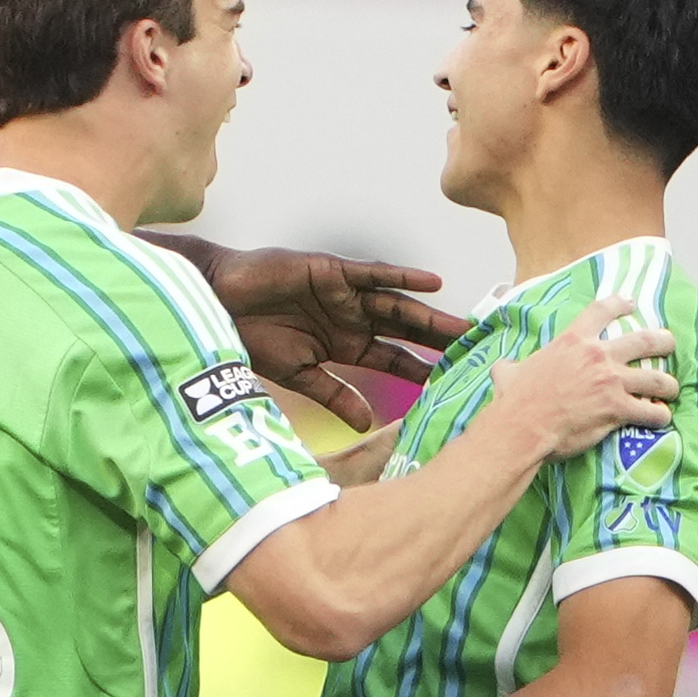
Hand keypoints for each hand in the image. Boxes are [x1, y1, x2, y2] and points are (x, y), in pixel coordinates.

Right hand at [191, 245, 469, 430]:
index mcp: (346, 347)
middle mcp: (352, 320)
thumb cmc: (251, 337)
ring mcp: (345, 296)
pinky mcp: (332, 271)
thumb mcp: (298, 374)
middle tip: (480, 348)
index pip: (396, 360)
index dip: (424, 371)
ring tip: (465, 324)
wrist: (217, 303)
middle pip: (407, 332)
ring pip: (398, 306)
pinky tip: (433, 283)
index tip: (458, 383)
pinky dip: (402, 277)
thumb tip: (367, 425)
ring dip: (432, 313)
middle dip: (441, 340)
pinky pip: (373, 275)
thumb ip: (334, 394)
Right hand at [488, 296, 678, 458]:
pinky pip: (650, 411)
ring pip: (656, 378)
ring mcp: (612, 382)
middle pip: (644, 341)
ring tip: (671, 389)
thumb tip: (502, 369)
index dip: (620, 304)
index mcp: (573, 341)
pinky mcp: (618, 409)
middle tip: (669, 343)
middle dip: (663, 341)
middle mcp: (598, 356)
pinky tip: (661, 417)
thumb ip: (512, 366)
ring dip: (668, 384)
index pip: (602, 311)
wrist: (523, 426)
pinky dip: (659, 415)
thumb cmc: (515, 400)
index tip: (630, 304)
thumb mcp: (509, 372)